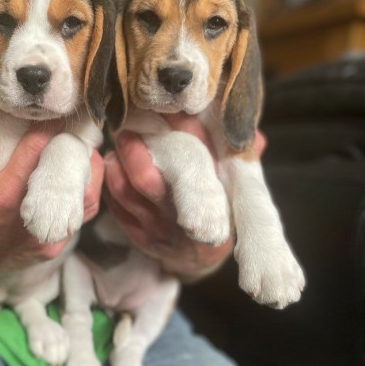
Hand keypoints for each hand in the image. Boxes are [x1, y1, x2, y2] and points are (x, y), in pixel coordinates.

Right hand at [0, 107, 103, 276]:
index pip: (16, 180)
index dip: (34, 149)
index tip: (45, 121)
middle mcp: (22, 229)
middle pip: (59, 189)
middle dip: (68, 152)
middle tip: (73, 123)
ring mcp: (46, 239)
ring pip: (82, 199)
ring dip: (84, 166)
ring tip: (79, 137)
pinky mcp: (60, 241)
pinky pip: (85, 208)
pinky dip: (88, 182)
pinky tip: (83, 160)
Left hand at [103, 114, 265, 281]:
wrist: (199, 259)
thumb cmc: (217, 211)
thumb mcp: (234, 189)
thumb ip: (241, 161)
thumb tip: (255, 137)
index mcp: (214, 200)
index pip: (197, 157)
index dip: (181, 126)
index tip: (169, 106)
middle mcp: (183, 217)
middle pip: (148, 181)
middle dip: (134, 150)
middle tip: (129, 126)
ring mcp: (157, 229)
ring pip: (126, 193)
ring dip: (117, 165)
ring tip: (118, 145)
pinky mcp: (139, 237)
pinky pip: (116, 208)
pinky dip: (110, 185)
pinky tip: (113, 167)